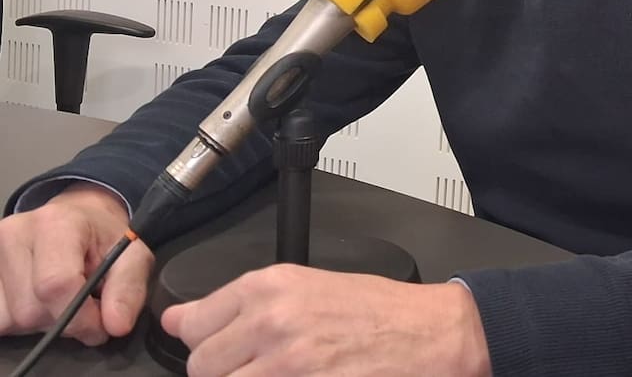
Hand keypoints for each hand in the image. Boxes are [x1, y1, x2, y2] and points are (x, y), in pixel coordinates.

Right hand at [0, 183, 154, 344]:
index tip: (100, 325)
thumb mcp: (133, 254)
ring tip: (61, 298)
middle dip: (64, 319)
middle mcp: (16, 234)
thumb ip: (128, 287)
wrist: (79, 218)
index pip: (55, 283)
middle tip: (84, 304)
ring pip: (11, 319)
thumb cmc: (104, 237)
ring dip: (41, 322)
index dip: (80, 316)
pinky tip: (40, 301)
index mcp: (58, 222)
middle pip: (32, 308)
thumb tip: (117, 325)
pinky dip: (20, 321)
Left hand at [161, 264, 491, 376]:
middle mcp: (270, 322)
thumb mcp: (308, 287)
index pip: (192, 324)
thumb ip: (244, 304)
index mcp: (270, 287)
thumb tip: (182, 319)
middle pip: (201, 365)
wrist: (426, 333)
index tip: (211, 348)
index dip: (202, 340)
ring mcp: (284, 364)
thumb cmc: (377, 310)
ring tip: (276, 373)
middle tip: (257, 366)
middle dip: (222, 370)